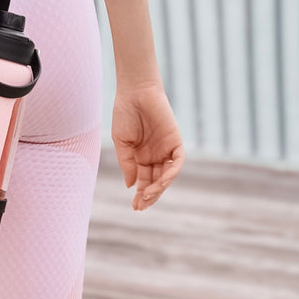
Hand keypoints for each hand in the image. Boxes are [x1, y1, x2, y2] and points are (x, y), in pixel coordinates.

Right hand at [111, 79, 183, 210]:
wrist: (135, 92)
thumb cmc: (124, 113)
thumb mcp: (122, 142)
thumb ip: (127, 163)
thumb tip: (131, 186)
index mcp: (141, 157)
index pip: (143, 181)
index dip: (140, 195)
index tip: (135, 206)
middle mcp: (155, 156)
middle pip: (156, 182)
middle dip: (149, 196)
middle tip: (141, 206)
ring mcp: (166, 150)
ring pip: (167, 176)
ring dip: (159, 188)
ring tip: (148, 196)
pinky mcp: (175, 142)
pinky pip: (177, 162)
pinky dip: (171, 174)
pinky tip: (161, 182)